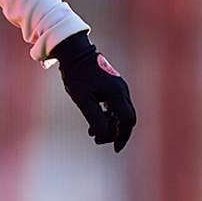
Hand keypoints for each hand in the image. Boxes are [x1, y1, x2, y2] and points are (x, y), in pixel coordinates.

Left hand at [53, 31, 136, 151]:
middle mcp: (122, 90)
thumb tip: (104, 136)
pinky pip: (116, 105)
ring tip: (92, 133)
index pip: (127, 121)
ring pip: (121, 113)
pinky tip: (94, 121)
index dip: (122, 136)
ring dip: (110, 125)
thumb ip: (95, 119)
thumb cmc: (77, 75)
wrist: (74, 52)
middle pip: (126, 118)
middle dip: (115, 133)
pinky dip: (108, 116)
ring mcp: (119, 87)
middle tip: (97, 140)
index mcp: (117, 94)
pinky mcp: (113, 86)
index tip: (114, 148)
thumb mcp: (83, 100)